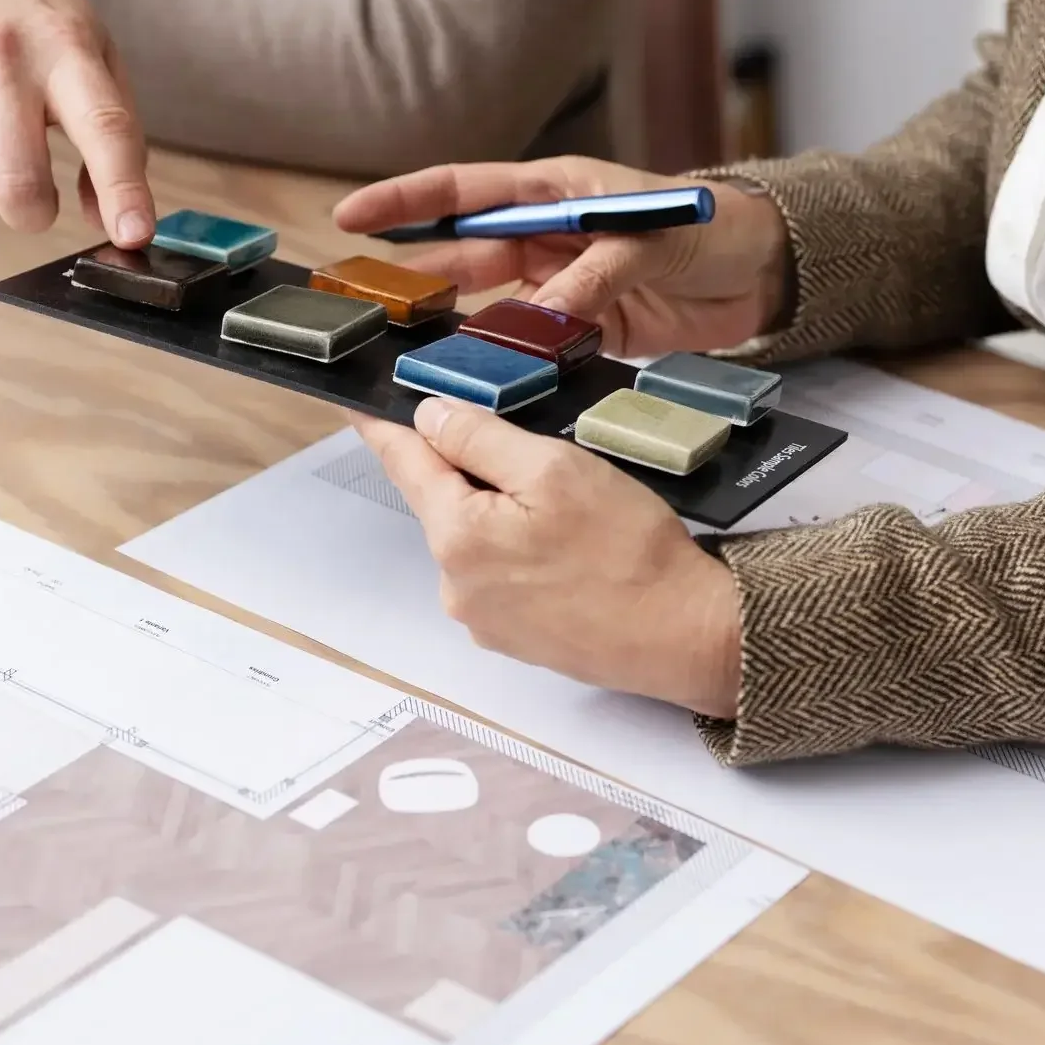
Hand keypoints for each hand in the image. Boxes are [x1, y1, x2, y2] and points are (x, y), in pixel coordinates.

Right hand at [0, 0, 154, 245]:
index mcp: (66, 46)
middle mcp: (0, 57)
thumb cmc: (26, 15)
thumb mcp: (90, 49)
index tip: (134, 233)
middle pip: (20, 187)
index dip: (122, 189)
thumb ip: (114, 132)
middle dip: (35, 212)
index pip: (104, 126)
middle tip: (36, 191)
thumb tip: (111, 218)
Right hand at [333, 157, 789, 359]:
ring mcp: (562, 284)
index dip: (405, 202)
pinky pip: (532, 345)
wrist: (768, 271)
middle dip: (413, 279)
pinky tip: (484, 382)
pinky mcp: (587, 328)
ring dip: (457, 329)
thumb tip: (543, 313)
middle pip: (462, 256)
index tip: (352, 217)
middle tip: (366, 307)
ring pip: (490, 307)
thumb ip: (597, 273)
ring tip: (411, 352)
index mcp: (554, 191)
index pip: (464, 191)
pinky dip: (510, 363)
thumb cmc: (715, 227)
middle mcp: (548, 235)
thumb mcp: (653, 240)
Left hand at [354, 400, 742, 717]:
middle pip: (445, 502)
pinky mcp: (514, 637)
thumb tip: (430, 416)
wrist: (684, 634)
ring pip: (476, 538)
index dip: (385, 427)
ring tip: (569, 510)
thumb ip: (481, 439)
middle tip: (531, 449)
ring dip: (503, 513)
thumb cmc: (629, 550)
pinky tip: (571, 548)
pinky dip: (522, 550)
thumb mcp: (555, 468)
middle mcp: (456, 585)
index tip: (360, 406)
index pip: (405, 463)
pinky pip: (501, 574)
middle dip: (473, 470)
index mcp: (457, 536)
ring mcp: (483, 618)